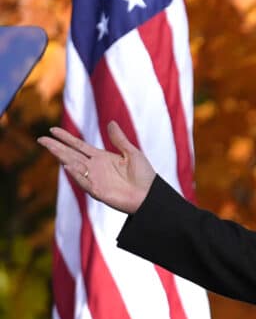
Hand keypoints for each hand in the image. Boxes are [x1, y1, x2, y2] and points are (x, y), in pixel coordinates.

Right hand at [38, 121, 156, 213]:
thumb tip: (111, 122)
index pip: (79, 146)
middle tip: (41, 138)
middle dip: (56, 147)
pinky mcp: (98, 191)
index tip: (52, 130)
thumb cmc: (144, 176)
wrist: (151, 196)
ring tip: (50, 147)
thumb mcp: (132, 153)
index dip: (66, 138)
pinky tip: (67, 165)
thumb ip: (119, 139)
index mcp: (102, 158)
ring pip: (74, 166)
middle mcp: (95, 168)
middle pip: (71, 154)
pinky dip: (76, 174)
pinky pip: (84, 181)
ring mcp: (95, 180)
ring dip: (62, 156)